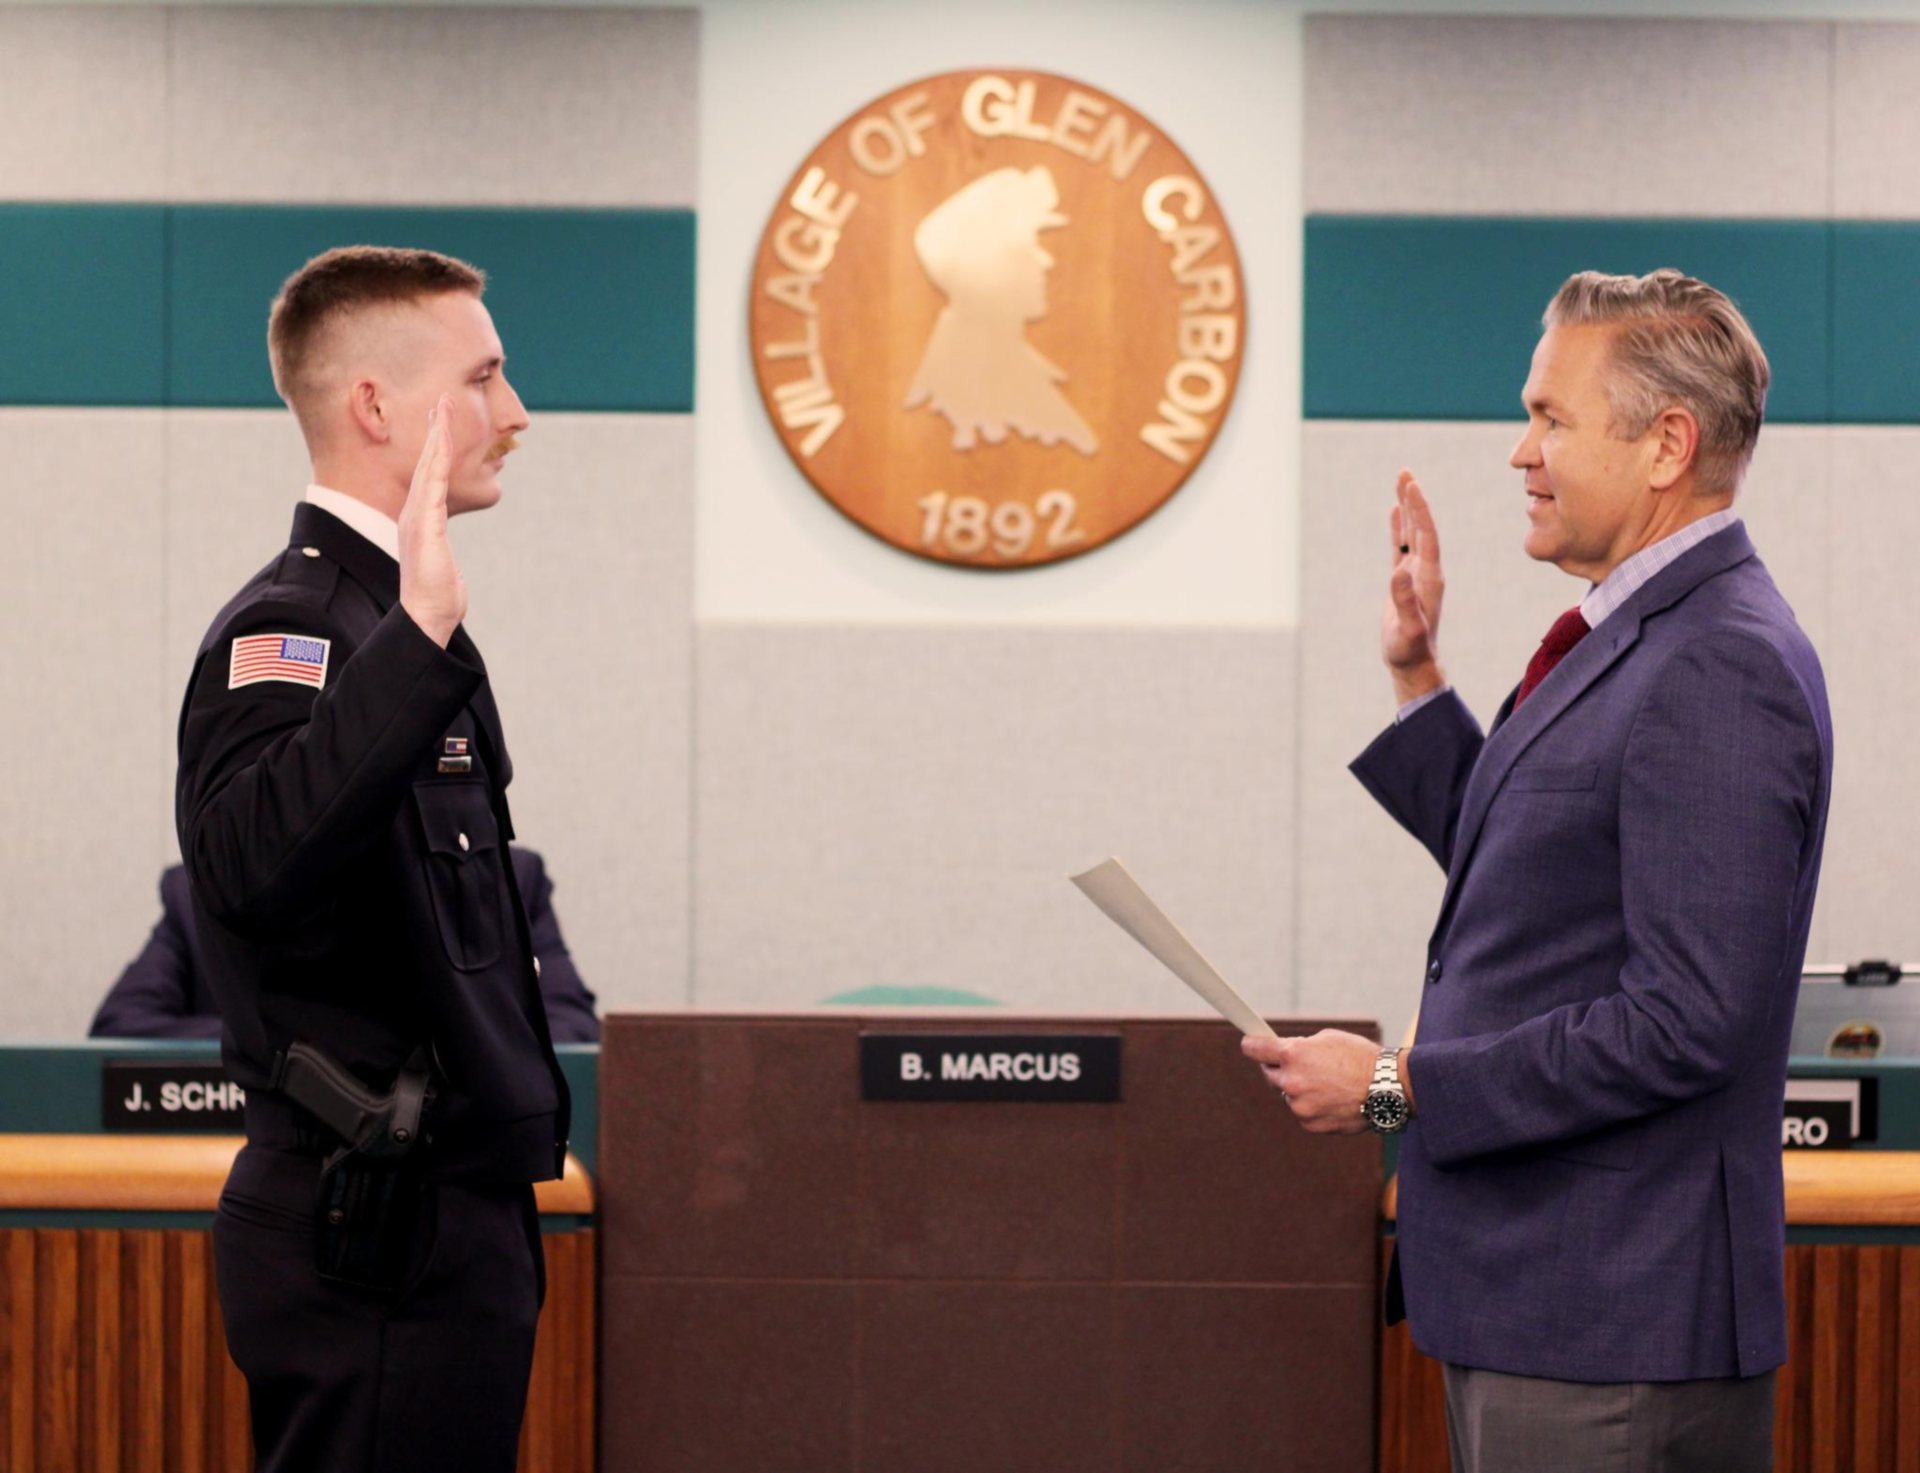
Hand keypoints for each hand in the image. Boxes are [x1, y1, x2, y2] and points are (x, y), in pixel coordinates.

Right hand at [399, 396, 466, 648]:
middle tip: (440, 400)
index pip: (429, 476)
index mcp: (420, 519)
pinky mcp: (424, 524)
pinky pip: (433, 483)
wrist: (427, 616)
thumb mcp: (440, 562)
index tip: (441, 423)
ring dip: (437, 435)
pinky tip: (442, 438)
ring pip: (428, 466)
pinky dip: (437, 458)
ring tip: (442, 407)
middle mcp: (415, 513)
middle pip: (426, 463)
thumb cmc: (437, 595)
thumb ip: (437, 548)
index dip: (435, 447)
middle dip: (434, 430)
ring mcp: (417, 517)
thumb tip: (439, 550)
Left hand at [1241, 1029, 1382, 1134]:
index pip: (1255, 1049)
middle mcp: (1292, 1081)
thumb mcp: (1328, 1039)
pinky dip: (1314, 1107)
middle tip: (1301, 1065)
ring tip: (1329, 1084)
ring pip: (1290, 1096)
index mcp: (1294, 1055)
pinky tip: (1334, 1099)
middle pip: (1270, 1074)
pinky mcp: (1311, 1124)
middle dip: (1281, 1068)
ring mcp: (1301, 1106)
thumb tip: (1286, 1052)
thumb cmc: (1361, 1058)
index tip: (1249, 1044)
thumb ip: (1301, 1046)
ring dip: (1301, 1090)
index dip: (1252, 1045)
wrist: (1388, 1088)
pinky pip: (1304, 1113)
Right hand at [1382, 469, 1445, 704]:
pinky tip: (1394, 512)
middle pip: (1421, 527)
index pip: (1426, 536)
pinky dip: (1398, 528)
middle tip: (1405, 472)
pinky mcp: (1404, 580)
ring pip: (1411, 533)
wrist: (1413, 663)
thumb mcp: (1408, 628)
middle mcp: (1426, 571)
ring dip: (1406, 508)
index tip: (1411, 486)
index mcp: (1430, 577)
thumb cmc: (1409, 649)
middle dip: (1413, 499)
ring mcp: (1416, 574)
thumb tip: (1398, 571)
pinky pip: (1401, 546)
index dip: (1419, 511)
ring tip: (1401, 482)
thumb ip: (1405, 601)